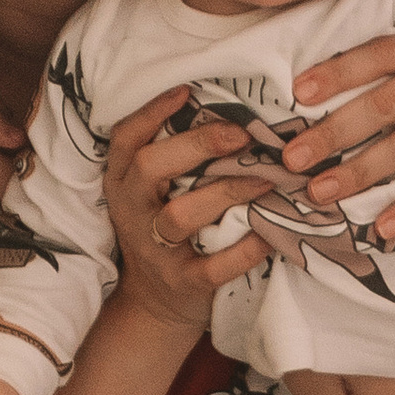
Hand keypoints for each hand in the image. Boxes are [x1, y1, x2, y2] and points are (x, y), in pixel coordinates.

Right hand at [106, 88, 273, 329]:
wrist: (156, 304)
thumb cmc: (167, 229)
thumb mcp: (157, 192)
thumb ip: (178, 158)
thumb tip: (233, 110)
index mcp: (123, 181)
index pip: (125, 138)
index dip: (152, 112)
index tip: (188, 90)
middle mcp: (131, 211)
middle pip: (148, 167)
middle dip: (196, 145)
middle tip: (242, 134)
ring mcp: (153, 249)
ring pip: (177, 216)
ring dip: (225, 192)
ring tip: (267, 179)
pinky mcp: (181, 283)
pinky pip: (212, 267)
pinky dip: (244, 250)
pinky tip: (271, 234)